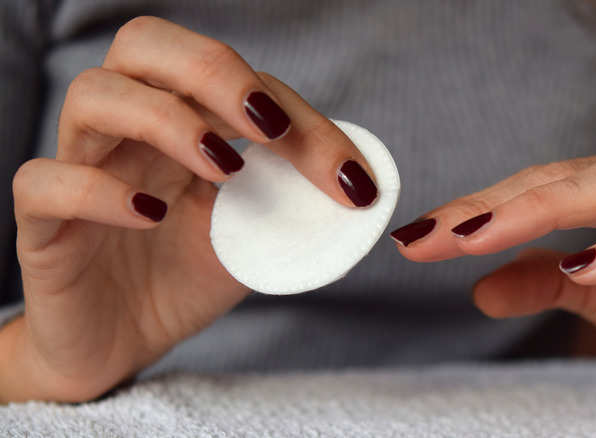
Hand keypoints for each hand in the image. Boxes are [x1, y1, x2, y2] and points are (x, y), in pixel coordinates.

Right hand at [0, 16, 376, 402]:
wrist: (120, 348)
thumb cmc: (181, 282)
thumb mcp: (251, 242)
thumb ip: (291, 208)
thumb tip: (361, 190)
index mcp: (180, 126)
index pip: (234, 85)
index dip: (297, 117)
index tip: (350, 178)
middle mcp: (127, 133)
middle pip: (145, 46)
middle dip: (214, 71)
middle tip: (267, 125)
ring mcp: (81, 170)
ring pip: (95, 95)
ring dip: (167, 120)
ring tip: (222, 167)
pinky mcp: (43, 226)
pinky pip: (46, 182)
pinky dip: (100, 190)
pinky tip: (152, 215)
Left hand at [391, 140, 595, 417]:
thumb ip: (547, 284)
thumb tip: (477, 288)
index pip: (544, 182)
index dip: (479, 207)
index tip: (418, 236)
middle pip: (570, 175)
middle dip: (493, 207)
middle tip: (433, 236)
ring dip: (544, 211)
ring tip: (480, 241)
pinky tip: (587, 266)